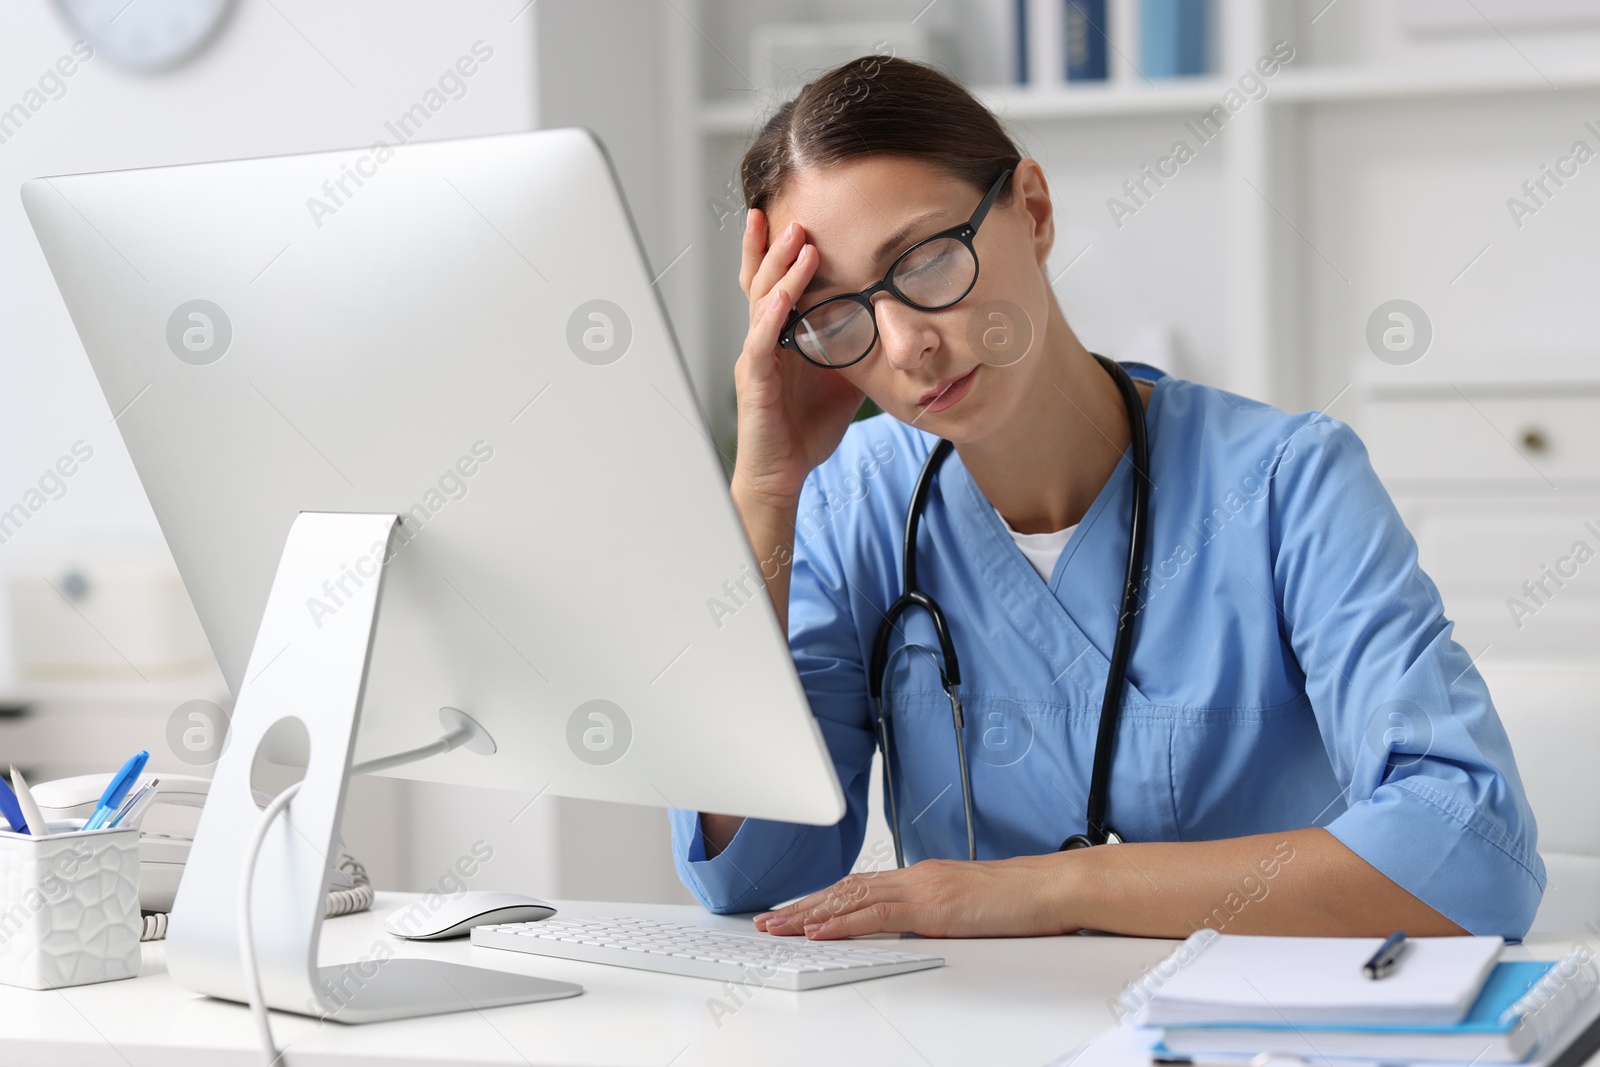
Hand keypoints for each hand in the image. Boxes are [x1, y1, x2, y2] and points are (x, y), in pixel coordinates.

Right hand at [732, 208, 864, 505]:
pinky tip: (783, 297)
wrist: (783, 474)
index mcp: (782, 335)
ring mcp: (756, 359)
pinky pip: (762, 343)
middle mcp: (763, 339)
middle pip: (760, 281)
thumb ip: (859, 349)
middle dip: (773, 246)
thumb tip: (896, 326)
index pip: (775, 282)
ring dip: (779, 270)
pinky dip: (772, 317)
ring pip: (761, 302)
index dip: (778, 250)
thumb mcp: (845, 378)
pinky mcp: (755, 382)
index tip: (790, 213)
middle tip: (790, 211)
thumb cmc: (806, 428)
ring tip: (796, 239)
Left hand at [752, 855, 1081, 939]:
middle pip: (844, 890)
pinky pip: (876, 916)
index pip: (858, 888)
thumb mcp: (963, 909)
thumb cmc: (1015, 901)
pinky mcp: (931, 906)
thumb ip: (932, 915)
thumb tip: (909, 930)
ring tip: (777, 927)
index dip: (822, 900)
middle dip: (802, 907)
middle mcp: (913, 877)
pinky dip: (842, 923)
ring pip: (850, 899)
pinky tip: (817, 931)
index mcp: (919, 878)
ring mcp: (920, 888)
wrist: (1047, 888)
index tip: (794, 912)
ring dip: (808, 915)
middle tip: (768, 920)